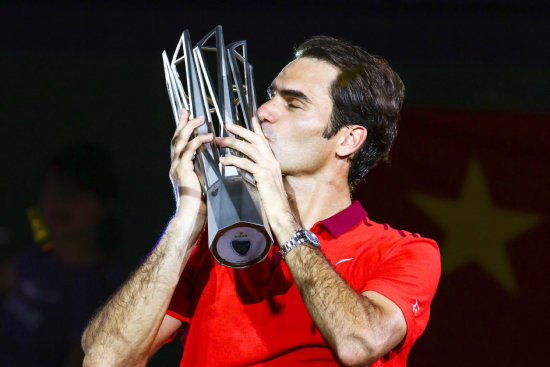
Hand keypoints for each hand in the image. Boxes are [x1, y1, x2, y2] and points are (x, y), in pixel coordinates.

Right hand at [169, 110, 212, 221]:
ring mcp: (176, 166)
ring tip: (201, 119)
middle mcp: (175, 164)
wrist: (193, 213)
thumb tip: (214, 156)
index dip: (182, 127)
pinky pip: (189, 151)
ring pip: (180, 141)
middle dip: (183, 123)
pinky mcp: (182, 170)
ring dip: (190, 128)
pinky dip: (197, 141)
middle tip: (190, 112)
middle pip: (176, 137)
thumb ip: (204, 166)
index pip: (179, 142)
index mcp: (179, 165)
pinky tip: (207, 137)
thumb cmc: (200, 200)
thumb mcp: (203, 178)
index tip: (186, 114)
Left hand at [215, 118, 298, 238]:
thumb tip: (250, 165)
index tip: (250, 118)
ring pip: (249, 149)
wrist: (280, 212)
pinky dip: (233, 160)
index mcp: (272, 161)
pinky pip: (246, 163)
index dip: (256, 128)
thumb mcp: (267, 181)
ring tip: (220, 141)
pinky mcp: (263, 175)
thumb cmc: (272, 200)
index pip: (263, 140)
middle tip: (227, 125)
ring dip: (233, 143)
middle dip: (240, 130)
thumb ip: (260, 171)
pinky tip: (223, 160)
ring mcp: (268, 167)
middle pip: (255, 139)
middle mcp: (272, 161)